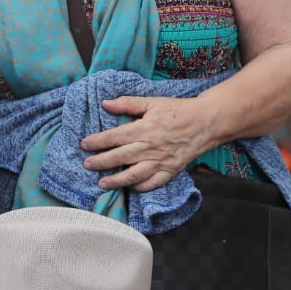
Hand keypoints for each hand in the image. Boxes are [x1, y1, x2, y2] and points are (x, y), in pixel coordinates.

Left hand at [81, 96, 213, 192]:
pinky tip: (130, 187)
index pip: (114, 137)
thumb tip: (106, 103)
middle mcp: (149, 147)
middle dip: (101, 162)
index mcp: (143, 129)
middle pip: (120, 157)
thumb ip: (128, 103)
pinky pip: (153, 183)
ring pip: (133, 175)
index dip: (97, 142)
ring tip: (102, 184)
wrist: (205, 122)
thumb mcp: (152, 102)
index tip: (84, 144)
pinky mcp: (171, 170)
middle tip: (87, 165)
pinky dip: (140, 187)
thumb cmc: (178, 110)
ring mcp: (160, 161)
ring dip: (116, 180)